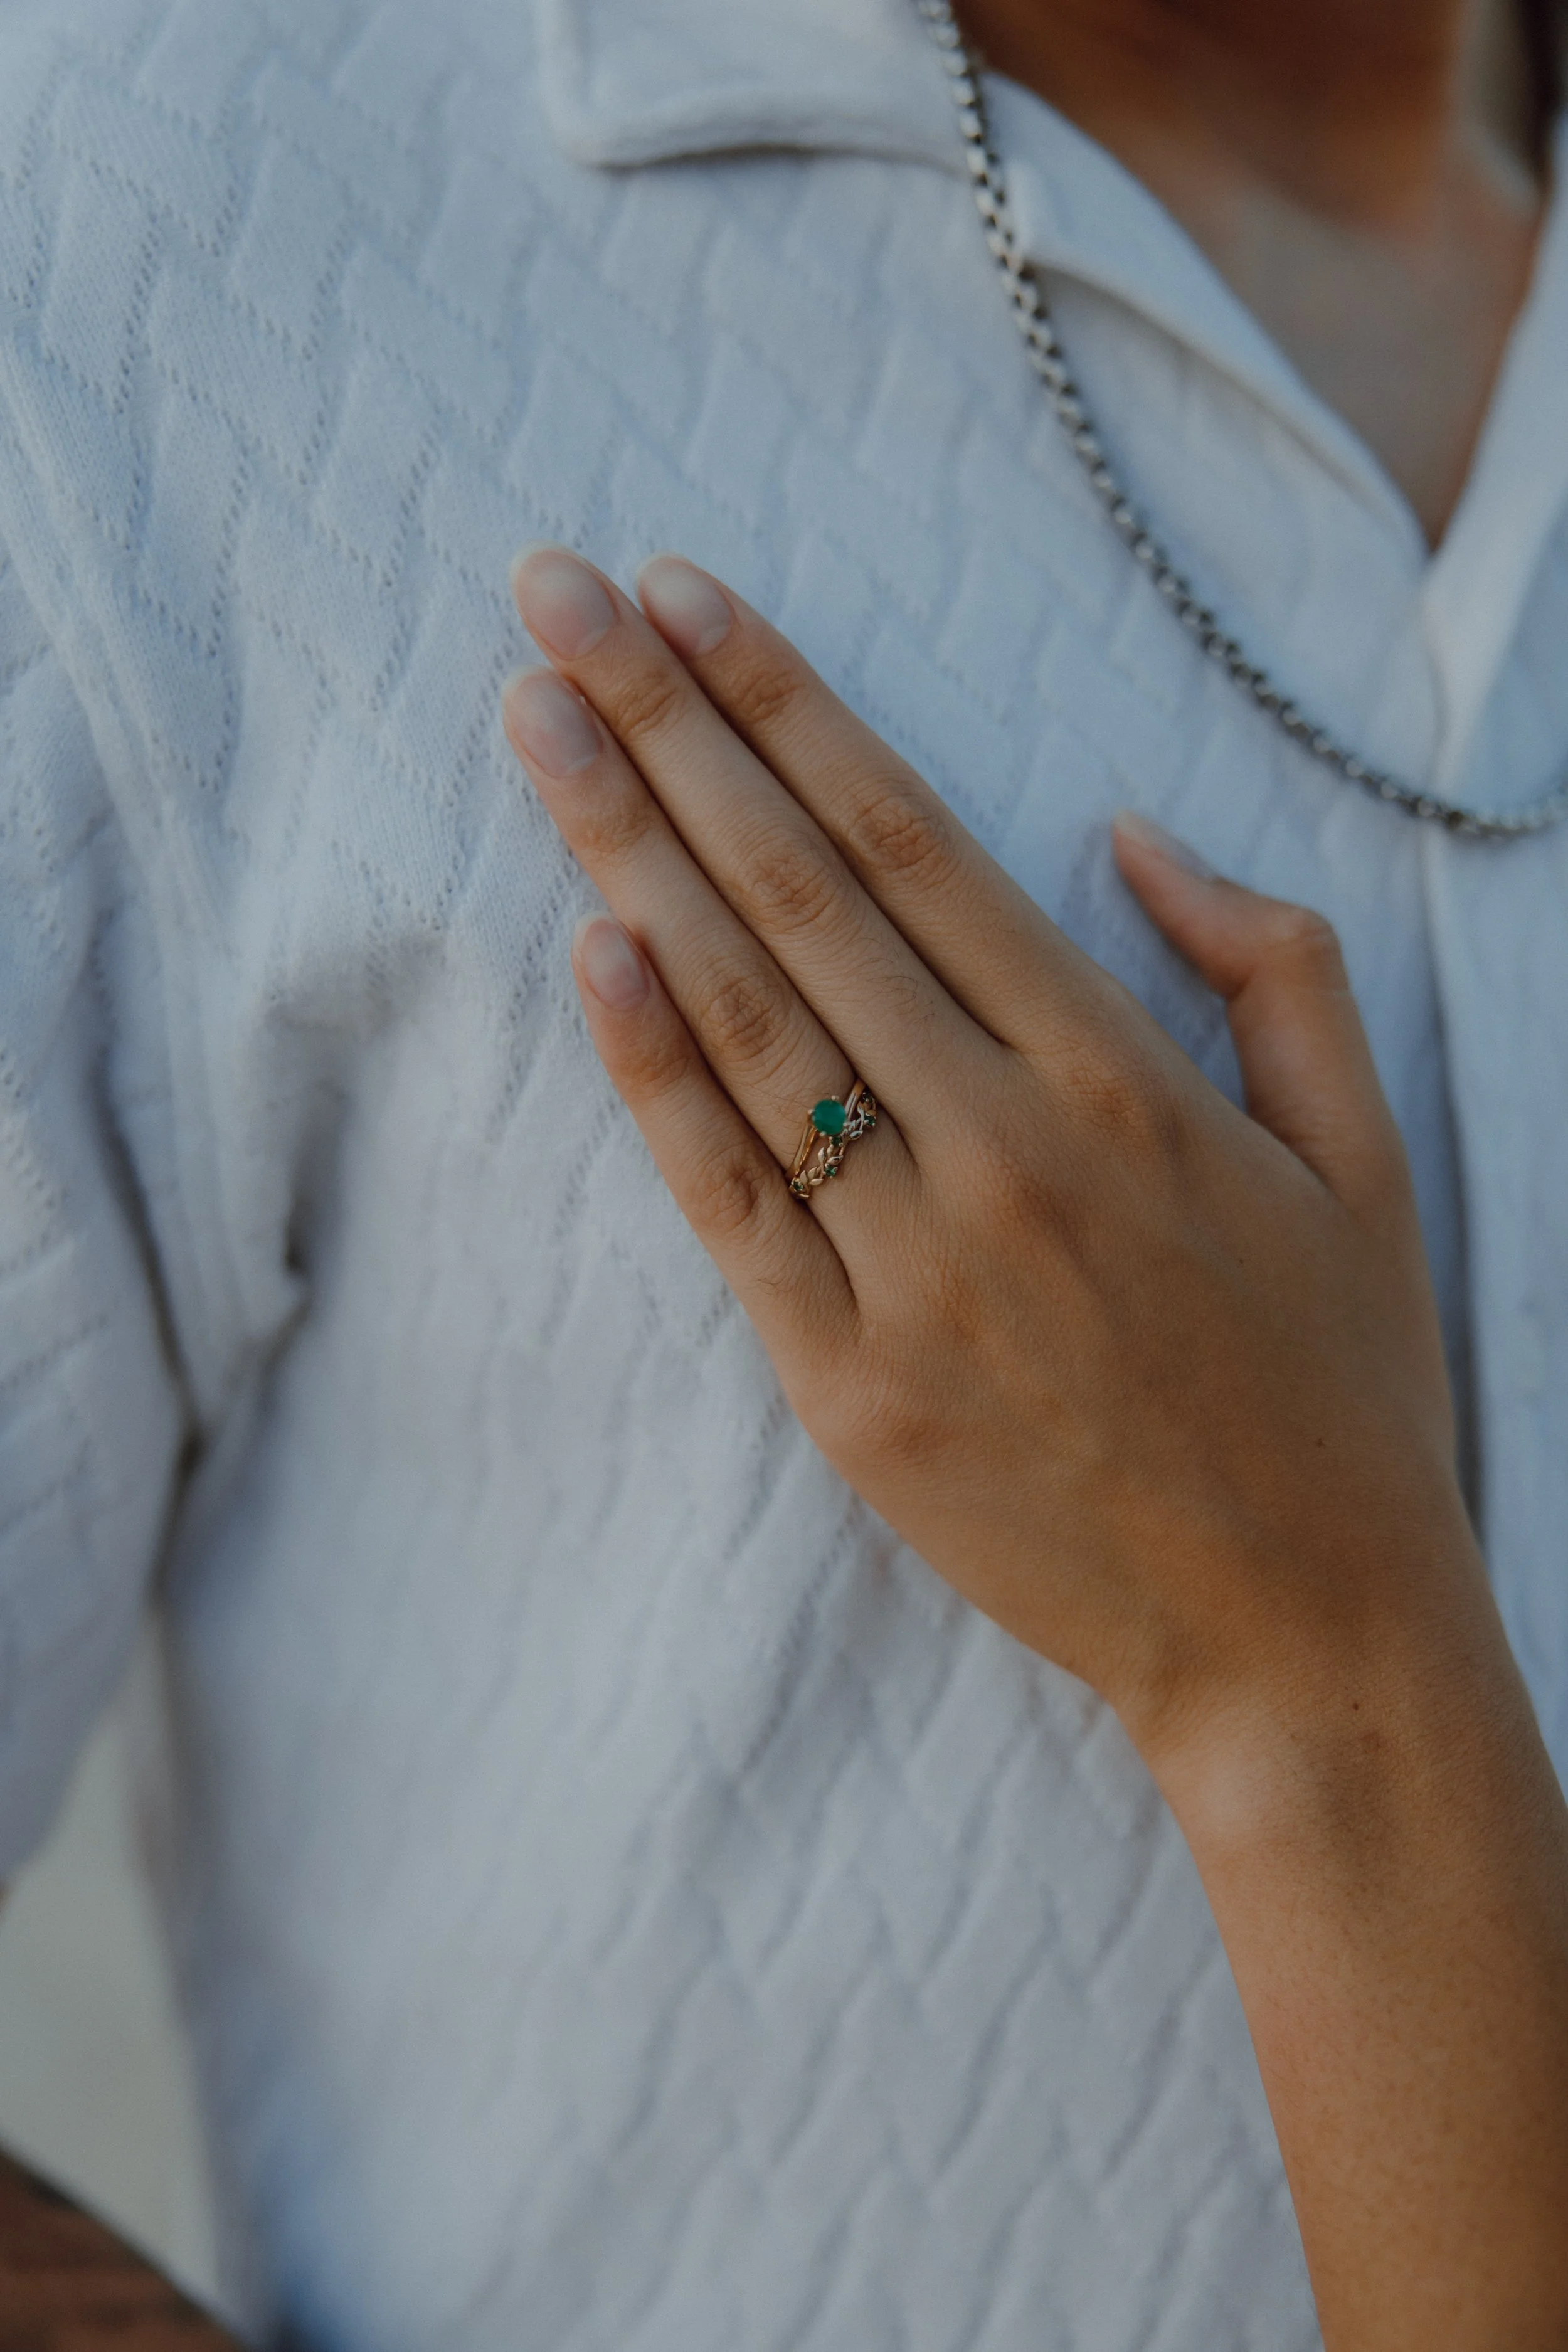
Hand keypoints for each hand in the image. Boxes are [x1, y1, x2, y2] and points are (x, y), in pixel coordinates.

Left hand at [502, 543, 1472, 1771]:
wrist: (1303, 1637)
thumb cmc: (1341, 1389)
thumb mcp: (1365, 1157)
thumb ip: (1271, 968)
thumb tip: (1133, 834)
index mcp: (1126, 1077)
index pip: (915, 841)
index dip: (791, 705)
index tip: (689, 598)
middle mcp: (1005, 1149)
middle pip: (798, 893)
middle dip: (665, 727)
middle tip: (554, 591)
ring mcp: (913, 1270)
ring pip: (744, 1021)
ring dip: (623, 851)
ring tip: (533, 716)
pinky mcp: (847, 1383)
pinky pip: (726, 1200)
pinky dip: (650, 1069)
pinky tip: (585, 940)